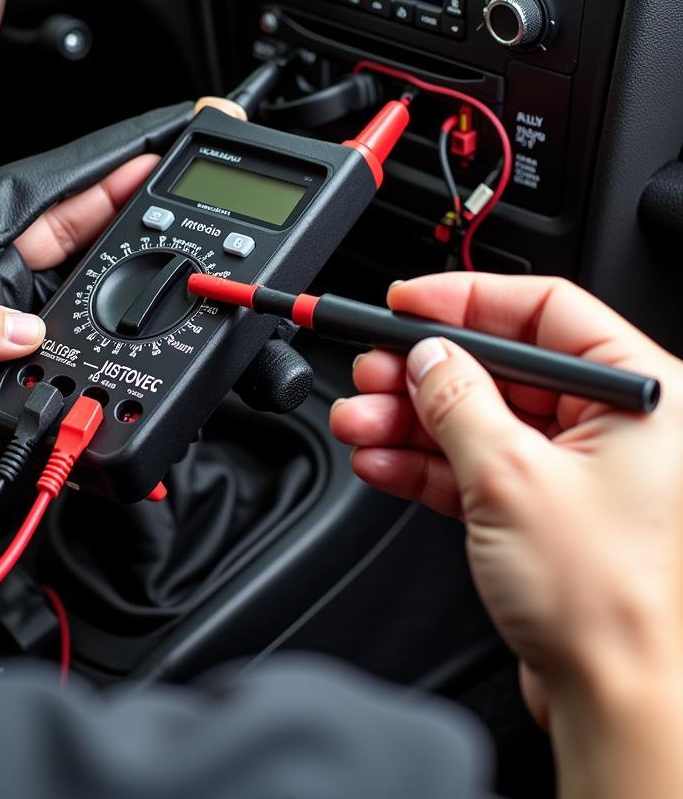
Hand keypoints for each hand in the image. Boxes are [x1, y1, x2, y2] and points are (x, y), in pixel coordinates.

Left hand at [0, 98, 253, 493]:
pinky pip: (37, 384)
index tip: (153, 162)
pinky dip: (69, 385)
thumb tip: (23, 332)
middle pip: (74, 258)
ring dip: (106, 319)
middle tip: (180, 223)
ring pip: (67, 322)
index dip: (105, 184)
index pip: (50, 206)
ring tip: (156, 297)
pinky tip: (98, 380)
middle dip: (128, 238)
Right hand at [330, 273, 682, 796]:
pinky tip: (381, 459)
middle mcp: (613, 426)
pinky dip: (424, 461)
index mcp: (639, 395)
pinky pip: (473, 464)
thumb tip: (426, 353)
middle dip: (424, 370)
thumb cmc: (605, 601)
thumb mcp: (510, 474)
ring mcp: (574, 468)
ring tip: (359, 420)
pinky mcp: (540, 507)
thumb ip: (458, 398)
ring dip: (410, 418)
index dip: (467, 299)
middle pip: (500, 366)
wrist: (611, 698)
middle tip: (370, 371)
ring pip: (478, 416)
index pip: (545, 310)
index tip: (407, 302)